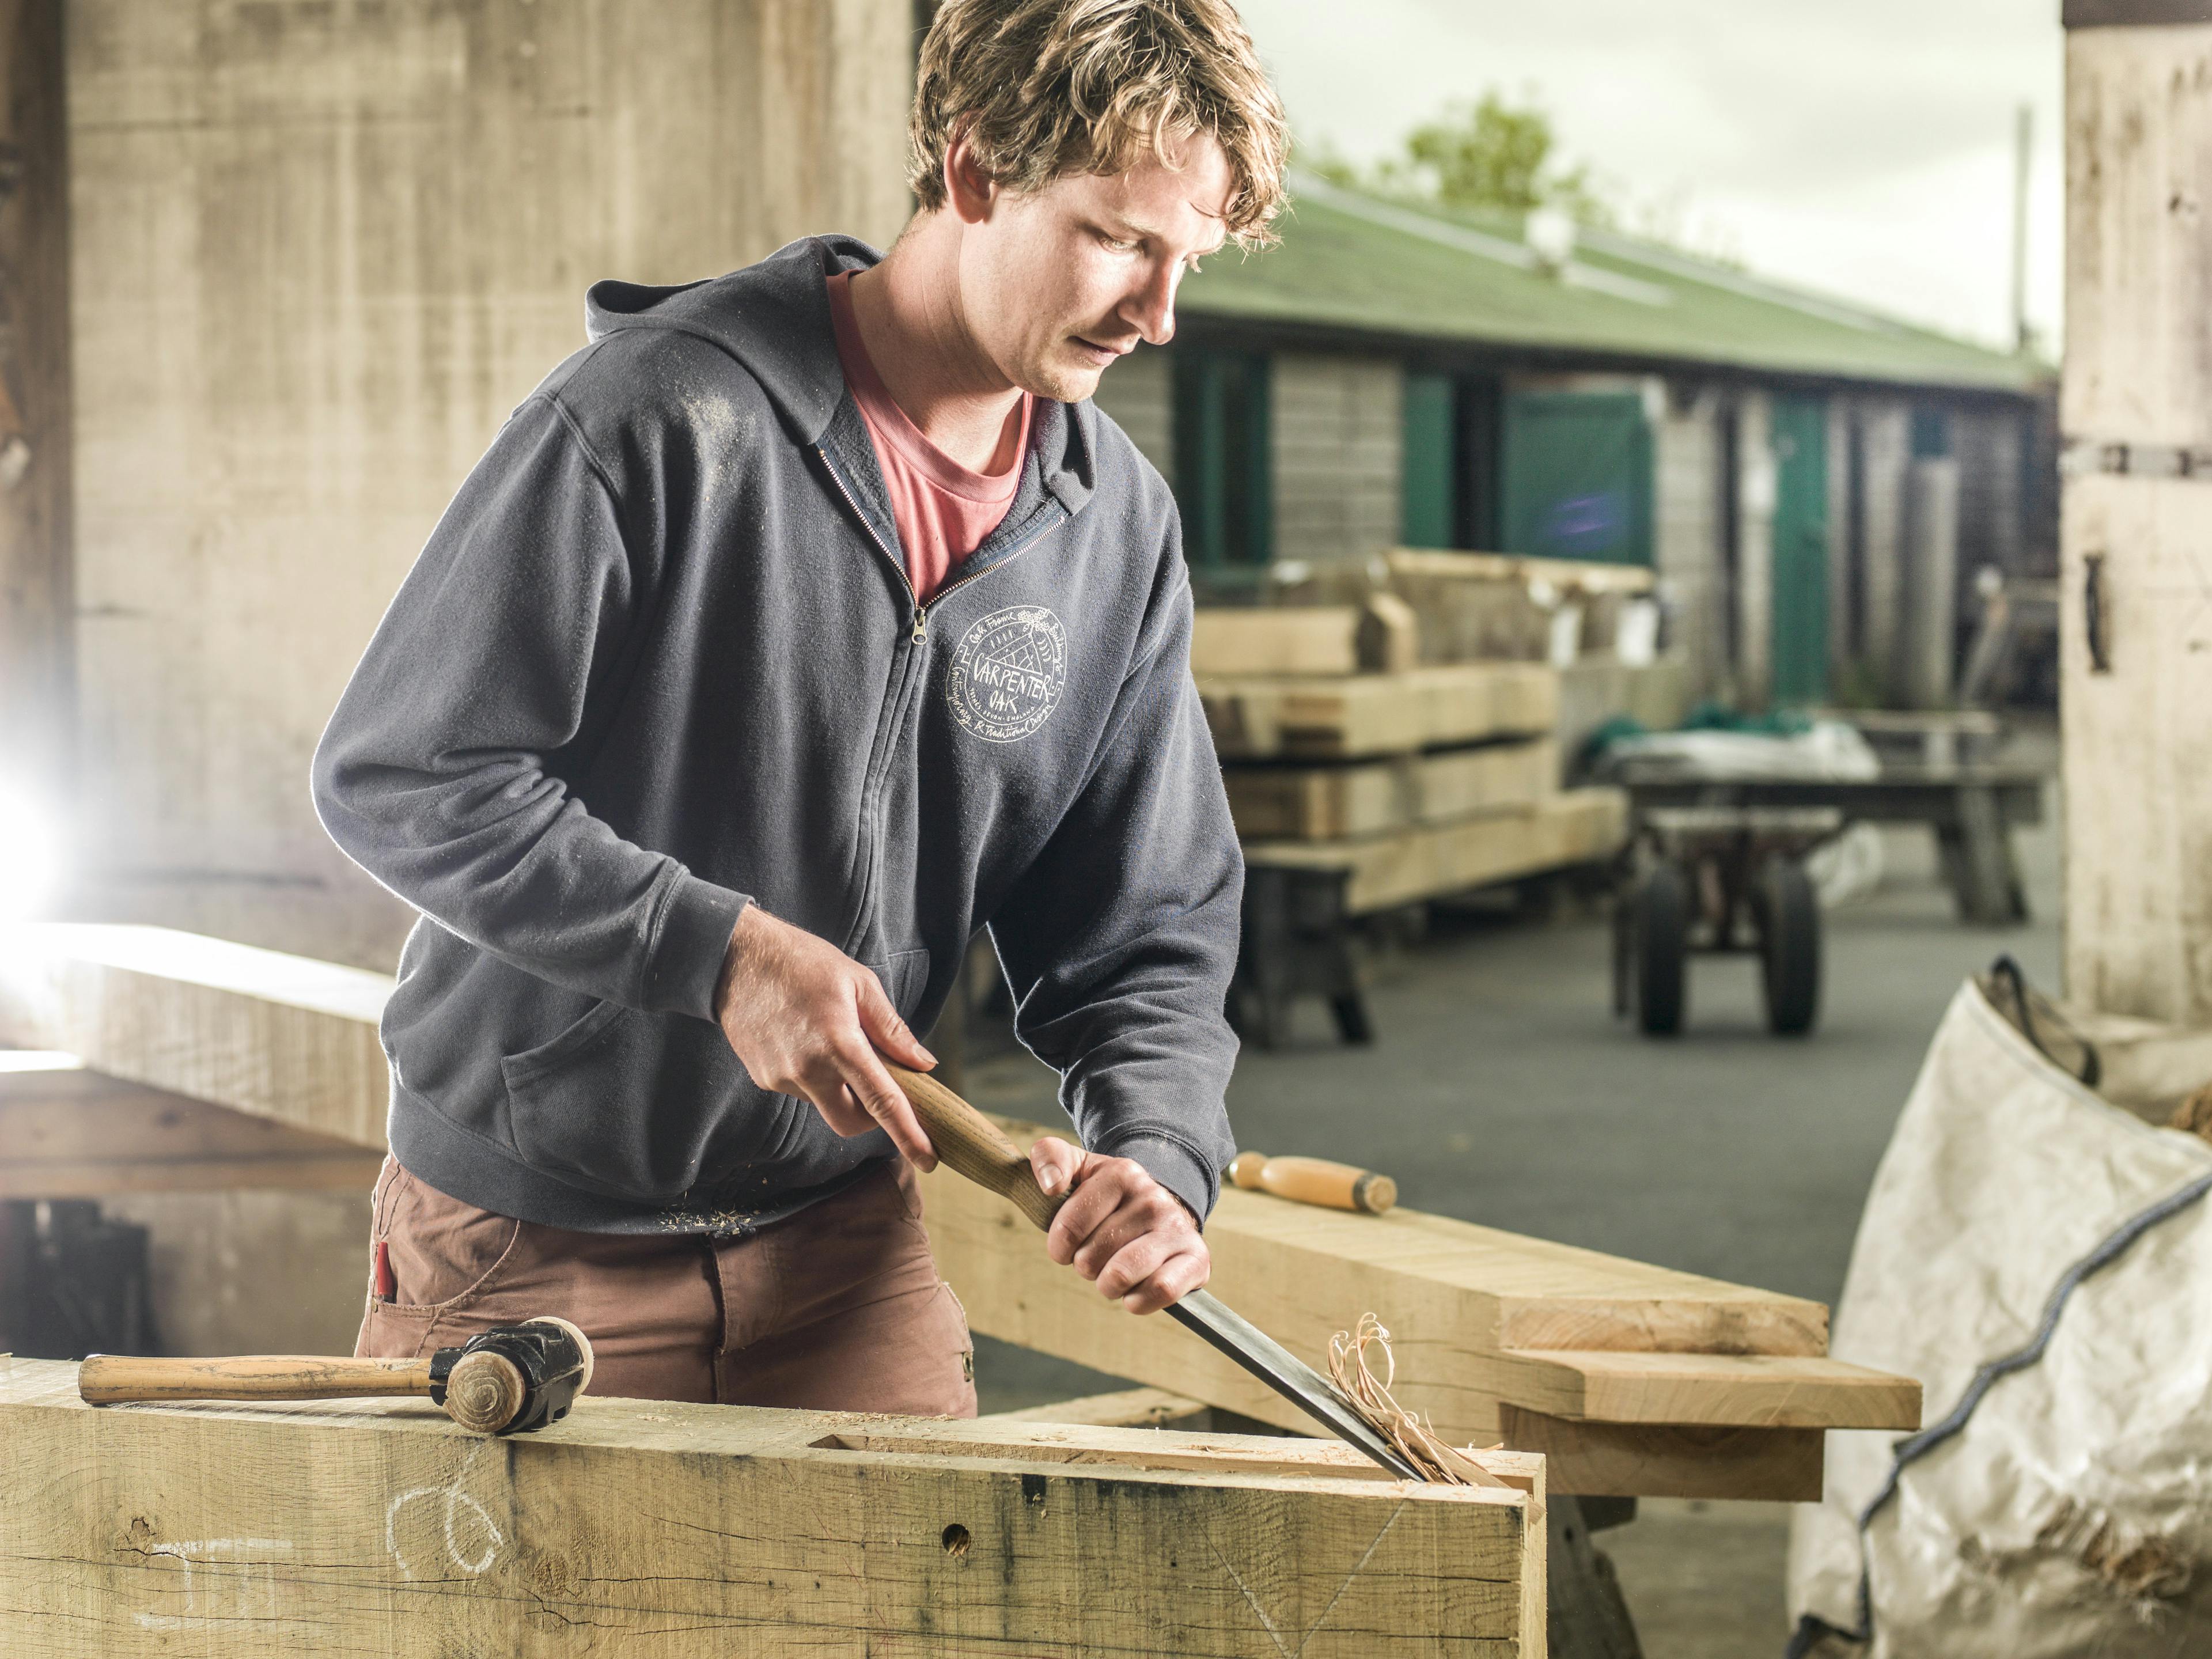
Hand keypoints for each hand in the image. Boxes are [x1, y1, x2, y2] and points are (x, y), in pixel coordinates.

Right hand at [714, 906, 937, 1168]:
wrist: (735, 958)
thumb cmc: (803, 962)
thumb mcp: (859, 983)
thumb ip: (892, 1030)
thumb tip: (923, 1064)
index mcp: (839, 1044)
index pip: (882, 1103)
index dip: (909, 1135)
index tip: (929, 1159)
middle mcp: (808, 1070)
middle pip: (850, 1123)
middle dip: (871, 1116)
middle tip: (877, 1083)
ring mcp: (781, 1078)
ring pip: (825, 1104)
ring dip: (840, 1087)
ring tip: (831, 1040)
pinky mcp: (763, 1079)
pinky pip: (801, 1091)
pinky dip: (815, 1077)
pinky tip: (805, 1040)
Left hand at [1029, 1138, 1208, 1313]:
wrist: (1161, 1210)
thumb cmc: (1108, 1198)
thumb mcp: (1078, 1169)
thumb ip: (1049, 1157)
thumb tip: (1050, 1186)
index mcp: (1122, 1174)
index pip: (1069, 1227)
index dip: (1060, 1247)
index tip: (1067, 1245)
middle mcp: (1153, 1198)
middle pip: (1091, 1258)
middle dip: (1085, 1266)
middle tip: (1097, 1255)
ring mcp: (1177, 1228)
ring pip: (1121, 1276)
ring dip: (1107, 1285)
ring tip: (1113, 1272)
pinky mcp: (1197, 1258)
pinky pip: (1160, 1290)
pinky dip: (1139, 1300)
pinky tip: (1135, 1289)